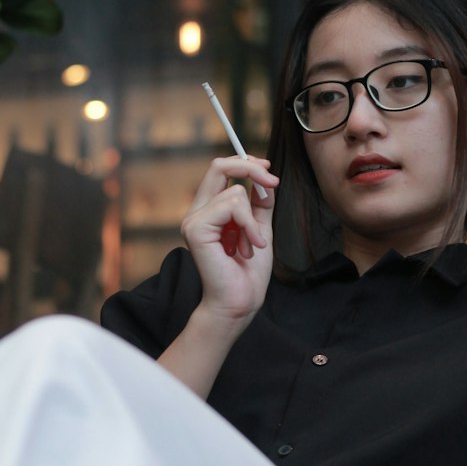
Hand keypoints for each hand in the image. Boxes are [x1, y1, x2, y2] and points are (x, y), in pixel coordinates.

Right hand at [180, 155, 278, 327]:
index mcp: (208, 211)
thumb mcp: (259, 229)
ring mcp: (193, 220)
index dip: (245, 164)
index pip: (220, 171)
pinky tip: (248, 247)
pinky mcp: (196, 229)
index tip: (269, 172)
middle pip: (218, 166)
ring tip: (253, 245)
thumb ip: (259, 204)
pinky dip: (249, 226)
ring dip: (254, 221)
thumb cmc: (247, 273)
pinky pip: (231, 206)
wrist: (239, 301)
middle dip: (251, 169)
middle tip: (273, 182)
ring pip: (234, 192)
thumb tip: (266, 180)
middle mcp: (196, 212)